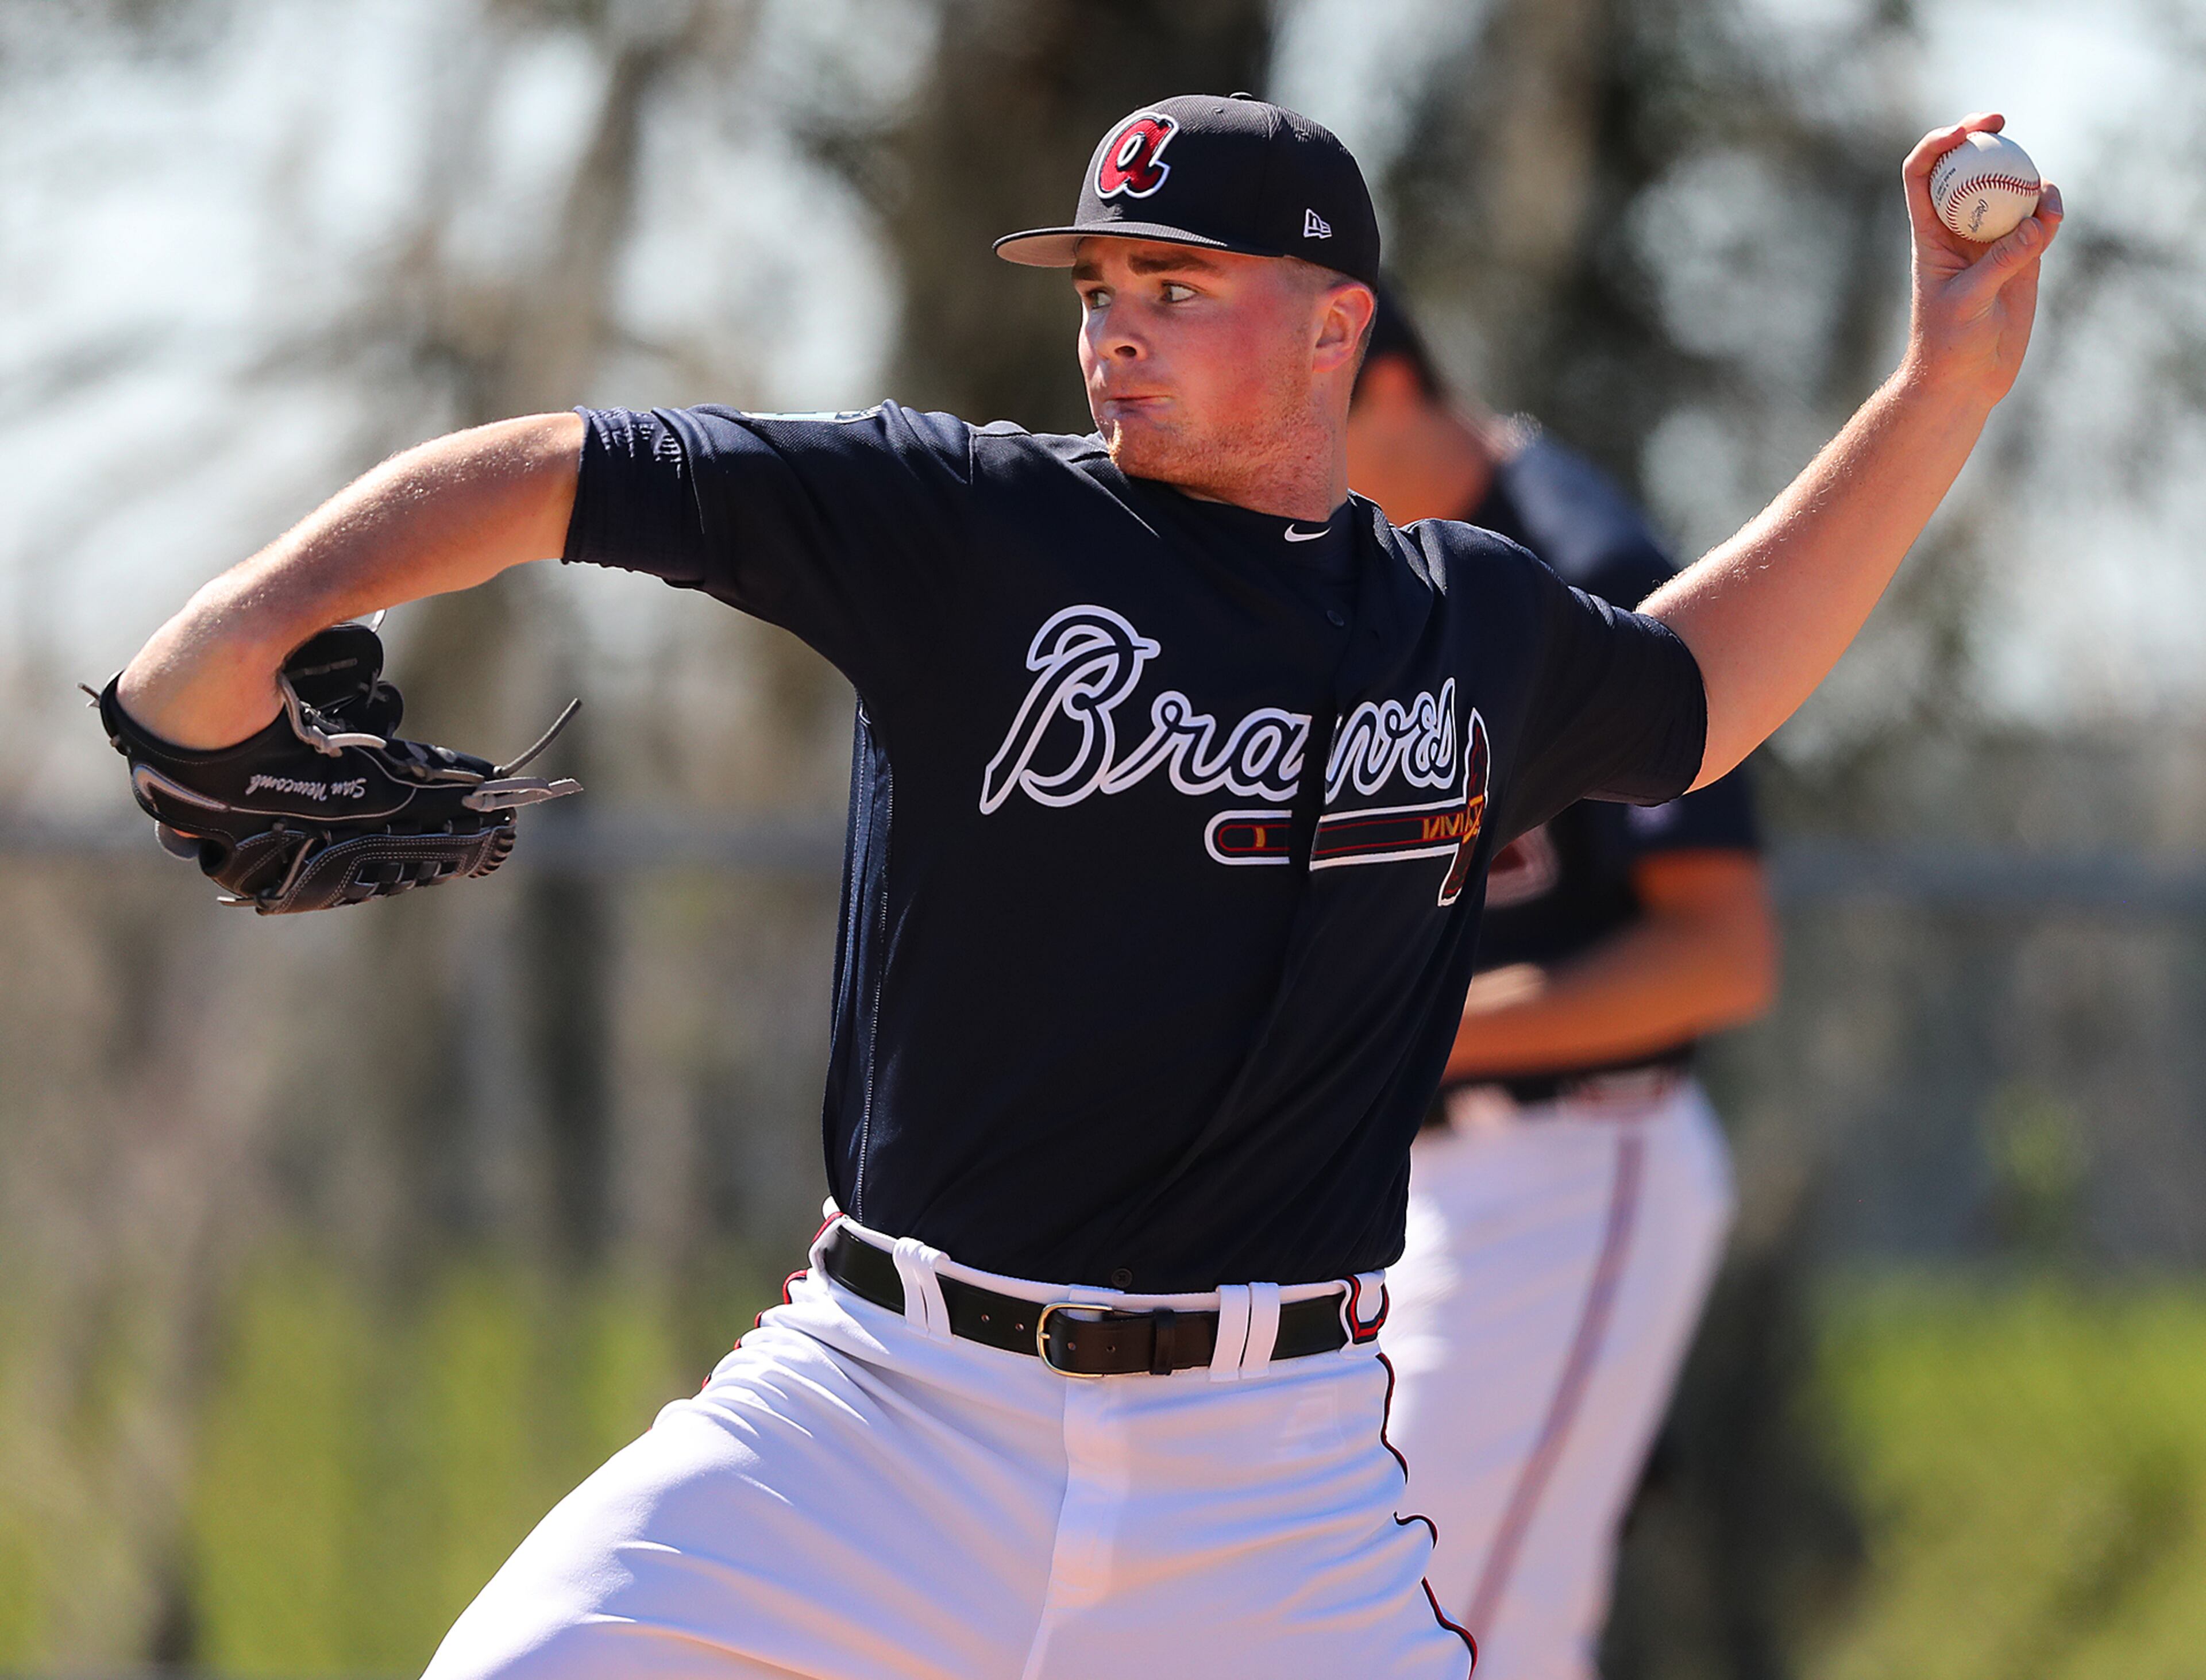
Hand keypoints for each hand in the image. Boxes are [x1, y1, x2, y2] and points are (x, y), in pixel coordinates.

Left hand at [1901, 113, 2063, 407]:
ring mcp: (1992, 240)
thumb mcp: (1969, 302)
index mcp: (1930, 234)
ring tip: (2045, 198)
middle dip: (1981, 136)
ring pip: (2009, 188)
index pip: (1921, 175)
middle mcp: (1958, 229)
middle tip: (2003, 120)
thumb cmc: (1947, 346)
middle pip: (1967, 167)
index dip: (1935, 145)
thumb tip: (2038, 220)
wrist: (1964, 380)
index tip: (1962, 131)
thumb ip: (2002, 261)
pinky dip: (2048, 209)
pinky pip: (2037, 219)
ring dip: (2026, 177)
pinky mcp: (2022, 257)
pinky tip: (2053, 215)